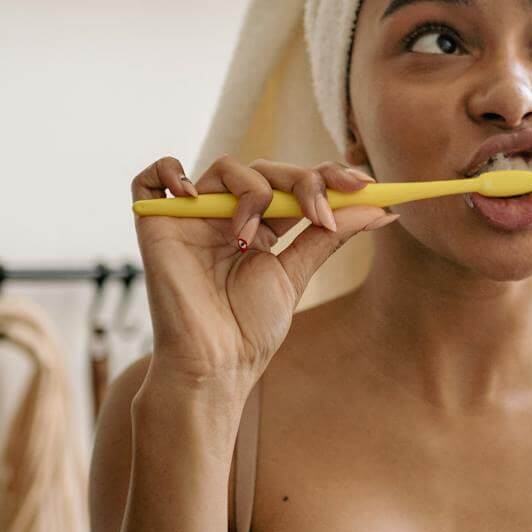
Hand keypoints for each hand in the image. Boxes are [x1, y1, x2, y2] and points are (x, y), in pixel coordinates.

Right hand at [130, 154, 397, 387]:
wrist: (215, 364)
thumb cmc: (250, 329)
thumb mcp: (297, 272)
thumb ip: (331, 234)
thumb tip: (381, 208)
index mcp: (262, 225)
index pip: (293, 182)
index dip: (326, 175)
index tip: (364, 185)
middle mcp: (227, 215)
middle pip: (266, 169)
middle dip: (302, 181)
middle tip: (320, 213)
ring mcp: (192, 218)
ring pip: (225, 168)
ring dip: (253, 191)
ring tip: (253, 237)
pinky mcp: (156, 225)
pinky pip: (150, 181)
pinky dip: (170, 172)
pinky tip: (194, 195)